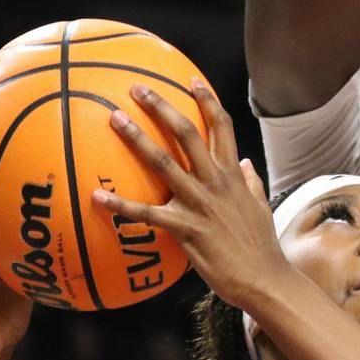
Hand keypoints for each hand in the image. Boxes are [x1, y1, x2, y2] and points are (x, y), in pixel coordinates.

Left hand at [92, 82, 292, 310]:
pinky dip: (120, 205)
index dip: (207, 101)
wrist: (264, 279)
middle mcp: (216, 182)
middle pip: (188, 133)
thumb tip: (248, 162)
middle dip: (163, 107)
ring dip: (138, 139)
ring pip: (164, 163)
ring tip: (115, 119)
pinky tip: (96, 196)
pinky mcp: (186, 229)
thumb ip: (251, 182)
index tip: (191, 80)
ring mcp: (200, 204)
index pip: (221, 127)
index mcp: (233, 175)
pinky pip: (147, 214)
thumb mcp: (261, 206)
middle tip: (138, 89)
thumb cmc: (261, 246)